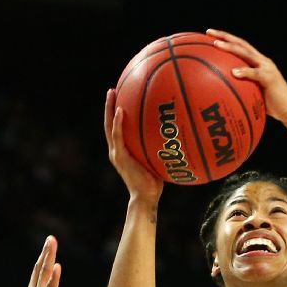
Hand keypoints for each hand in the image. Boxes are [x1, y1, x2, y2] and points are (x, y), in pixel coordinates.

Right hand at [15, 236, 60, 286]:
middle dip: (45, 252)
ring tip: (52, 243)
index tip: (48, 246)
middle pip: (40, 268)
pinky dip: (54, 278)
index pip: (38, 273)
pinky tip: (57, 266)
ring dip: (48, 257)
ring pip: (44, 274)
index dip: (43, 258)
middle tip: (50, 238)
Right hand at [104, 88, 163, 202]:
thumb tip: (177, 134)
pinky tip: (121, 110)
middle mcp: (116, 149)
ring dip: (109, 108)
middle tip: (112, 89)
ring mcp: (116, 152)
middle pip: (109, 123)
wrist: (146, 197)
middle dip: (110, 105)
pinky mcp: (119, 156)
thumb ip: (160, 147)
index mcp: (123, 150)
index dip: (117, 112)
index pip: (117, 128)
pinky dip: (118, 123)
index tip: (120, 97)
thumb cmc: (155, 182)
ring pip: (109, 126)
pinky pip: (118, 135)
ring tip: (112, 92)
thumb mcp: (157, 160)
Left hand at [207, 29, 286, 122]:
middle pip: (241, 43)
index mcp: (258, 62)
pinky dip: (245, 71)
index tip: (209, 34)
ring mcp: (267, 68)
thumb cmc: (269, 105)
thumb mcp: (252, 92)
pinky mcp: (270, 78)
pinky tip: (233, 72)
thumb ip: (241, 86)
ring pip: (247, 53)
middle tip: (208, 32)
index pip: (240, 46)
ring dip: (231, 48)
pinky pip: (255, 73)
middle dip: (224, 36)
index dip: (226, 38)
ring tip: (216, 45)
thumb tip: (222, 89)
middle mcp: (262, 61)